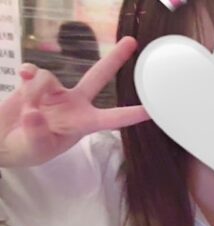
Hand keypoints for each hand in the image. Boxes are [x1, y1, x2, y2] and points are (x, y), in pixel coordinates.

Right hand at [0, 36, 148, 166]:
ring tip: (26, 111)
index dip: (131, 114)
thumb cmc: (27, 149)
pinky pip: (33, 71)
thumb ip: (37, 133)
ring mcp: (56, 91)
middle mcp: (74, 104)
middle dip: (115, 58)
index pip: (112, 118)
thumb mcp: (35, 148)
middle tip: (132, 41)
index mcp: (83, 123)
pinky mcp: (35, 83)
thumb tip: (35, 113)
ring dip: (34, 92)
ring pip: (49, 77)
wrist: (3, 139)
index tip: (151, 110)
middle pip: (98, 76)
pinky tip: (21, 81)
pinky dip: (25, 77)